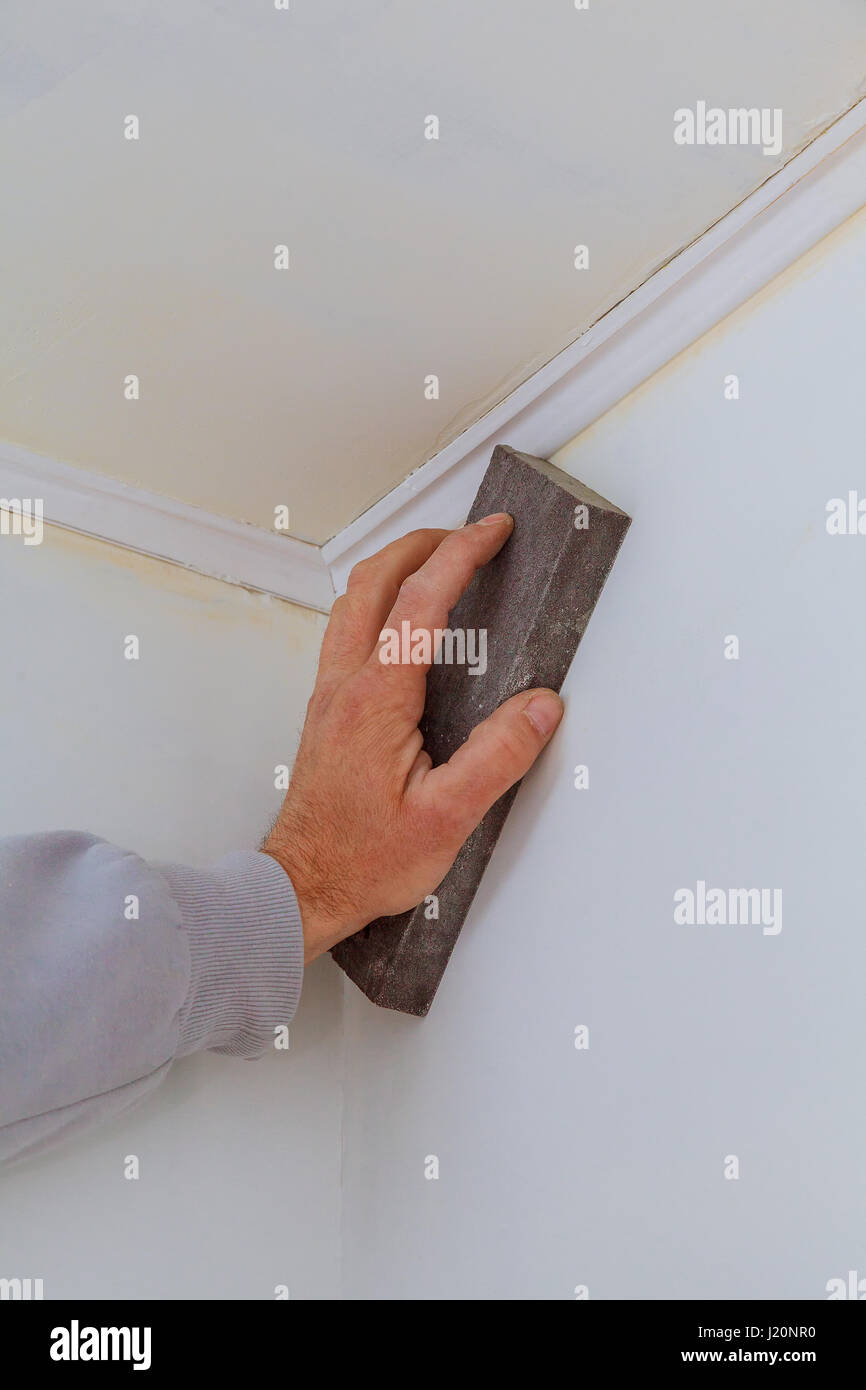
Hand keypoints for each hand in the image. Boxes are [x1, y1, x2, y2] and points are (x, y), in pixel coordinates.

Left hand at [263, 515, 563, 962]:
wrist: (303, 886)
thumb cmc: (362, 859)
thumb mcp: (447, 819)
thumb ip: (497, 758)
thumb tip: (540, 707)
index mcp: (376, 698)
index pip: (421, 600)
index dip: (461, 554)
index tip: (492, 531)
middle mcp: (345, 685)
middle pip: (373, 580)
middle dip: (422, 542)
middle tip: (467, 533)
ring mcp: (330, 694)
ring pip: (352, 601)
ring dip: (394, 568)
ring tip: (437, 562)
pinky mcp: (327, 710)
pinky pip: (348, 631)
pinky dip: (379, 602)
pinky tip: (403, 624)